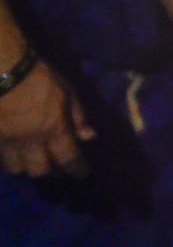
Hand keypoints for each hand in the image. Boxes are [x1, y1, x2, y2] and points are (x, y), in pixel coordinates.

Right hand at [0, 61, 94, 177]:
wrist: (3, 72)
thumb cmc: (39, 77)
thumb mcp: (67, 91)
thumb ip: (78, 116)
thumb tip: (89, 137)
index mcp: (53, 130)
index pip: (68, 159)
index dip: (77, 169)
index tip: (82, 174)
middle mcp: (29, 142)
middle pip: (39, 171)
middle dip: (49, 173)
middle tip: (55, 169)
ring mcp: (6, 142)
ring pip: (14, 168)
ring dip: (25, 167)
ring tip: (31, 161)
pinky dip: (7, 159)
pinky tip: (11, 153)